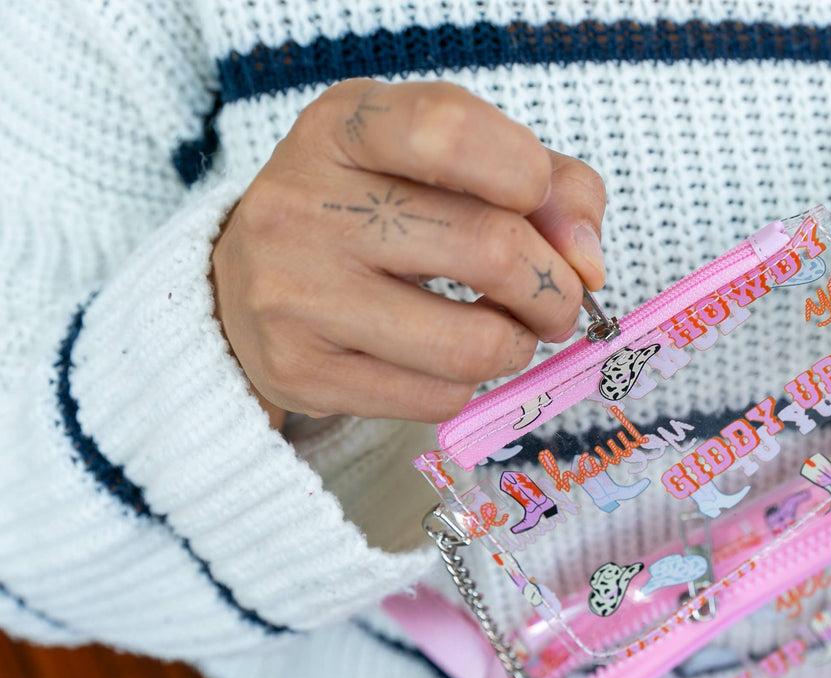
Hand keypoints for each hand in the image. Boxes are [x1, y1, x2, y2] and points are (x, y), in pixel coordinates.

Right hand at [211, 79, 606, 427]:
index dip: (527, 174)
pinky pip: (438, 398)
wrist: (243, 284)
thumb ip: (547, 185)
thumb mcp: (444, 161)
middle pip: (490, 249)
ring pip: (473, 344)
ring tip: (506, 331)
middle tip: (555, 300)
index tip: (537, 201)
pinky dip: (468, 385)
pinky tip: (443, 358)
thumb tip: (588, 263)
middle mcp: (306, 202)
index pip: (452, 130)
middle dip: (553, 287)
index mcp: (344, 126)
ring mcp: (295, 292)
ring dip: (518, 345)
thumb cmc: (376, 210)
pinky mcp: (301, 372)